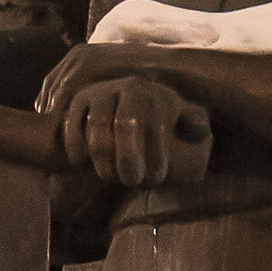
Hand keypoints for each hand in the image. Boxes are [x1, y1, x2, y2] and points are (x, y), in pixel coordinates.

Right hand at [55, 67, 210, 188]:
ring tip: (110, 177)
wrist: (124, 107)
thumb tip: (199, 126)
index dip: (156, 156)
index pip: (156, 126)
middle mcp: (129, 88)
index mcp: (157, 94)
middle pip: (125, 126)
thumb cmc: (158, 123)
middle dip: (129, 160)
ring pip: (98, 129)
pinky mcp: (78, 101)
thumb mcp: (180, 120)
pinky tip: (83, 165)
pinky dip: (76, 148)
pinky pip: (72, 126)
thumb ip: (192, 123)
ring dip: (103, 159)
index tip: (156, 179)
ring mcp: (102, 92)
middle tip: (132, 182)